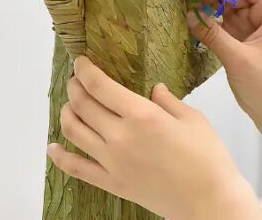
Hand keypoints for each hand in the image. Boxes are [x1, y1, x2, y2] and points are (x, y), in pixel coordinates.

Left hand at [47, 57, 259, 219]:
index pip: (101, 87)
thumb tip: (155, 89)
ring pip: (74, 132)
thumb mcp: (194, 119)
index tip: (81, 62)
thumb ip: (169, 101)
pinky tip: (53, 147)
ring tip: (69, 105)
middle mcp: (120, 136)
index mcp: (143, 115)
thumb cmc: (208, 157)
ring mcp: (111, 161)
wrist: (207, 199)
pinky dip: (59, 156)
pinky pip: (75, 167)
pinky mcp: (110, 182)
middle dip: (75, 88)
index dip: (86, 71)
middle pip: (83, 106)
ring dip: (66, 113)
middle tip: (76, 80)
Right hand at [187, 0, 261, 126]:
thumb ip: (213, 35)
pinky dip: (209, 21)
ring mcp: (253, 25)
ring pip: (225, 6)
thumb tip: (188, 12)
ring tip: (183, 7)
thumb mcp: (238, 58)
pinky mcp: (242, 38)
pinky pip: (223, 22)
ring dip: (207, 6)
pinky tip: (191, 21)